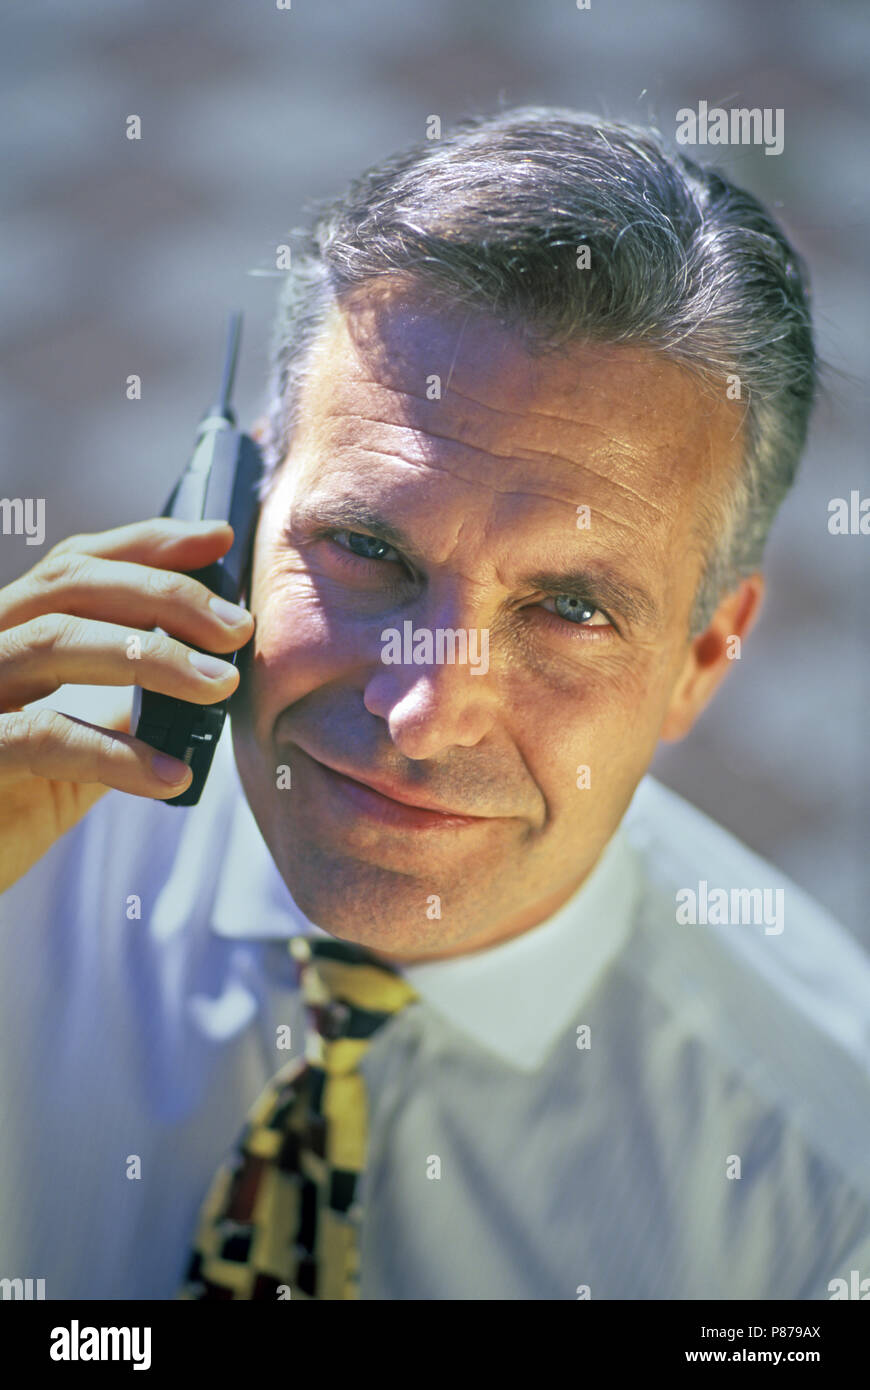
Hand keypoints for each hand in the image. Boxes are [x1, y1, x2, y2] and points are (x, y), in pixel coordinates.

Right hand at [0, 518, 254, 892]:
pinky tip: (172, 775)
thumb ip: (119, 704)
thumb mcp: (74, 745)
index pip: (74, 564)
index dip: (147, 543)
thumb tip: (205, 670)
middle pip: (70, 584)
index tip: (219, 539)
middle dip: (164, 595)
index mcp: (7, 634)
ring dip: (152, 656)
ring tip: (218, 687)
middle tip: (236, 629)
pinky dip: (116, 754)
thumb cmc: (8, 806)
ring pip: (55, 640)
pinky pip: (42, 736)